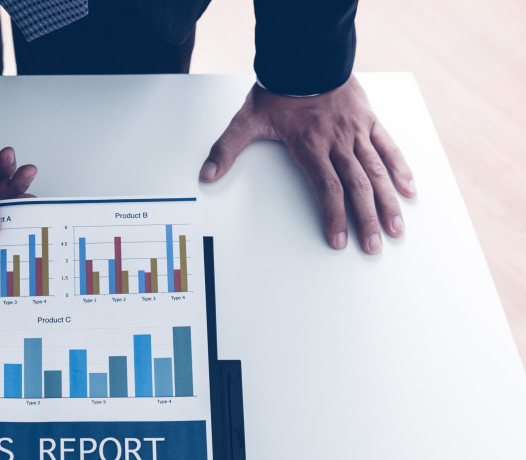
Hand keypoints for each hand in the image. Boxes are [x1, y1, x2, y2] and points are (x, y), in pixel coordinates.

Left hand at [200, 75, 415, 253]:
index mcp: (310, 146)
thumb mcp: (247, 120)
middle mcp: (337, 142)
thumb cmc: (279, 90)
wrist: (306, 56)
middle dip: (367, 219)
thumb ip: (226, 149)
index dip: (334, 216)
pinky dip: (400, 169)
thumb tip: (207, 174)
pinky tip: (409, 190)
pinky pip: (388, 147)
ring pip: (377, 171)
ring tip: (396, 228)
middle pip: (357, 186)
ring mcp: (356, 132)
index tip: (338, 240)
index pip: (327, 188)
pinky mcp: (368, 121)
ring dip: (388, 201)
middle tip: (374, 245)